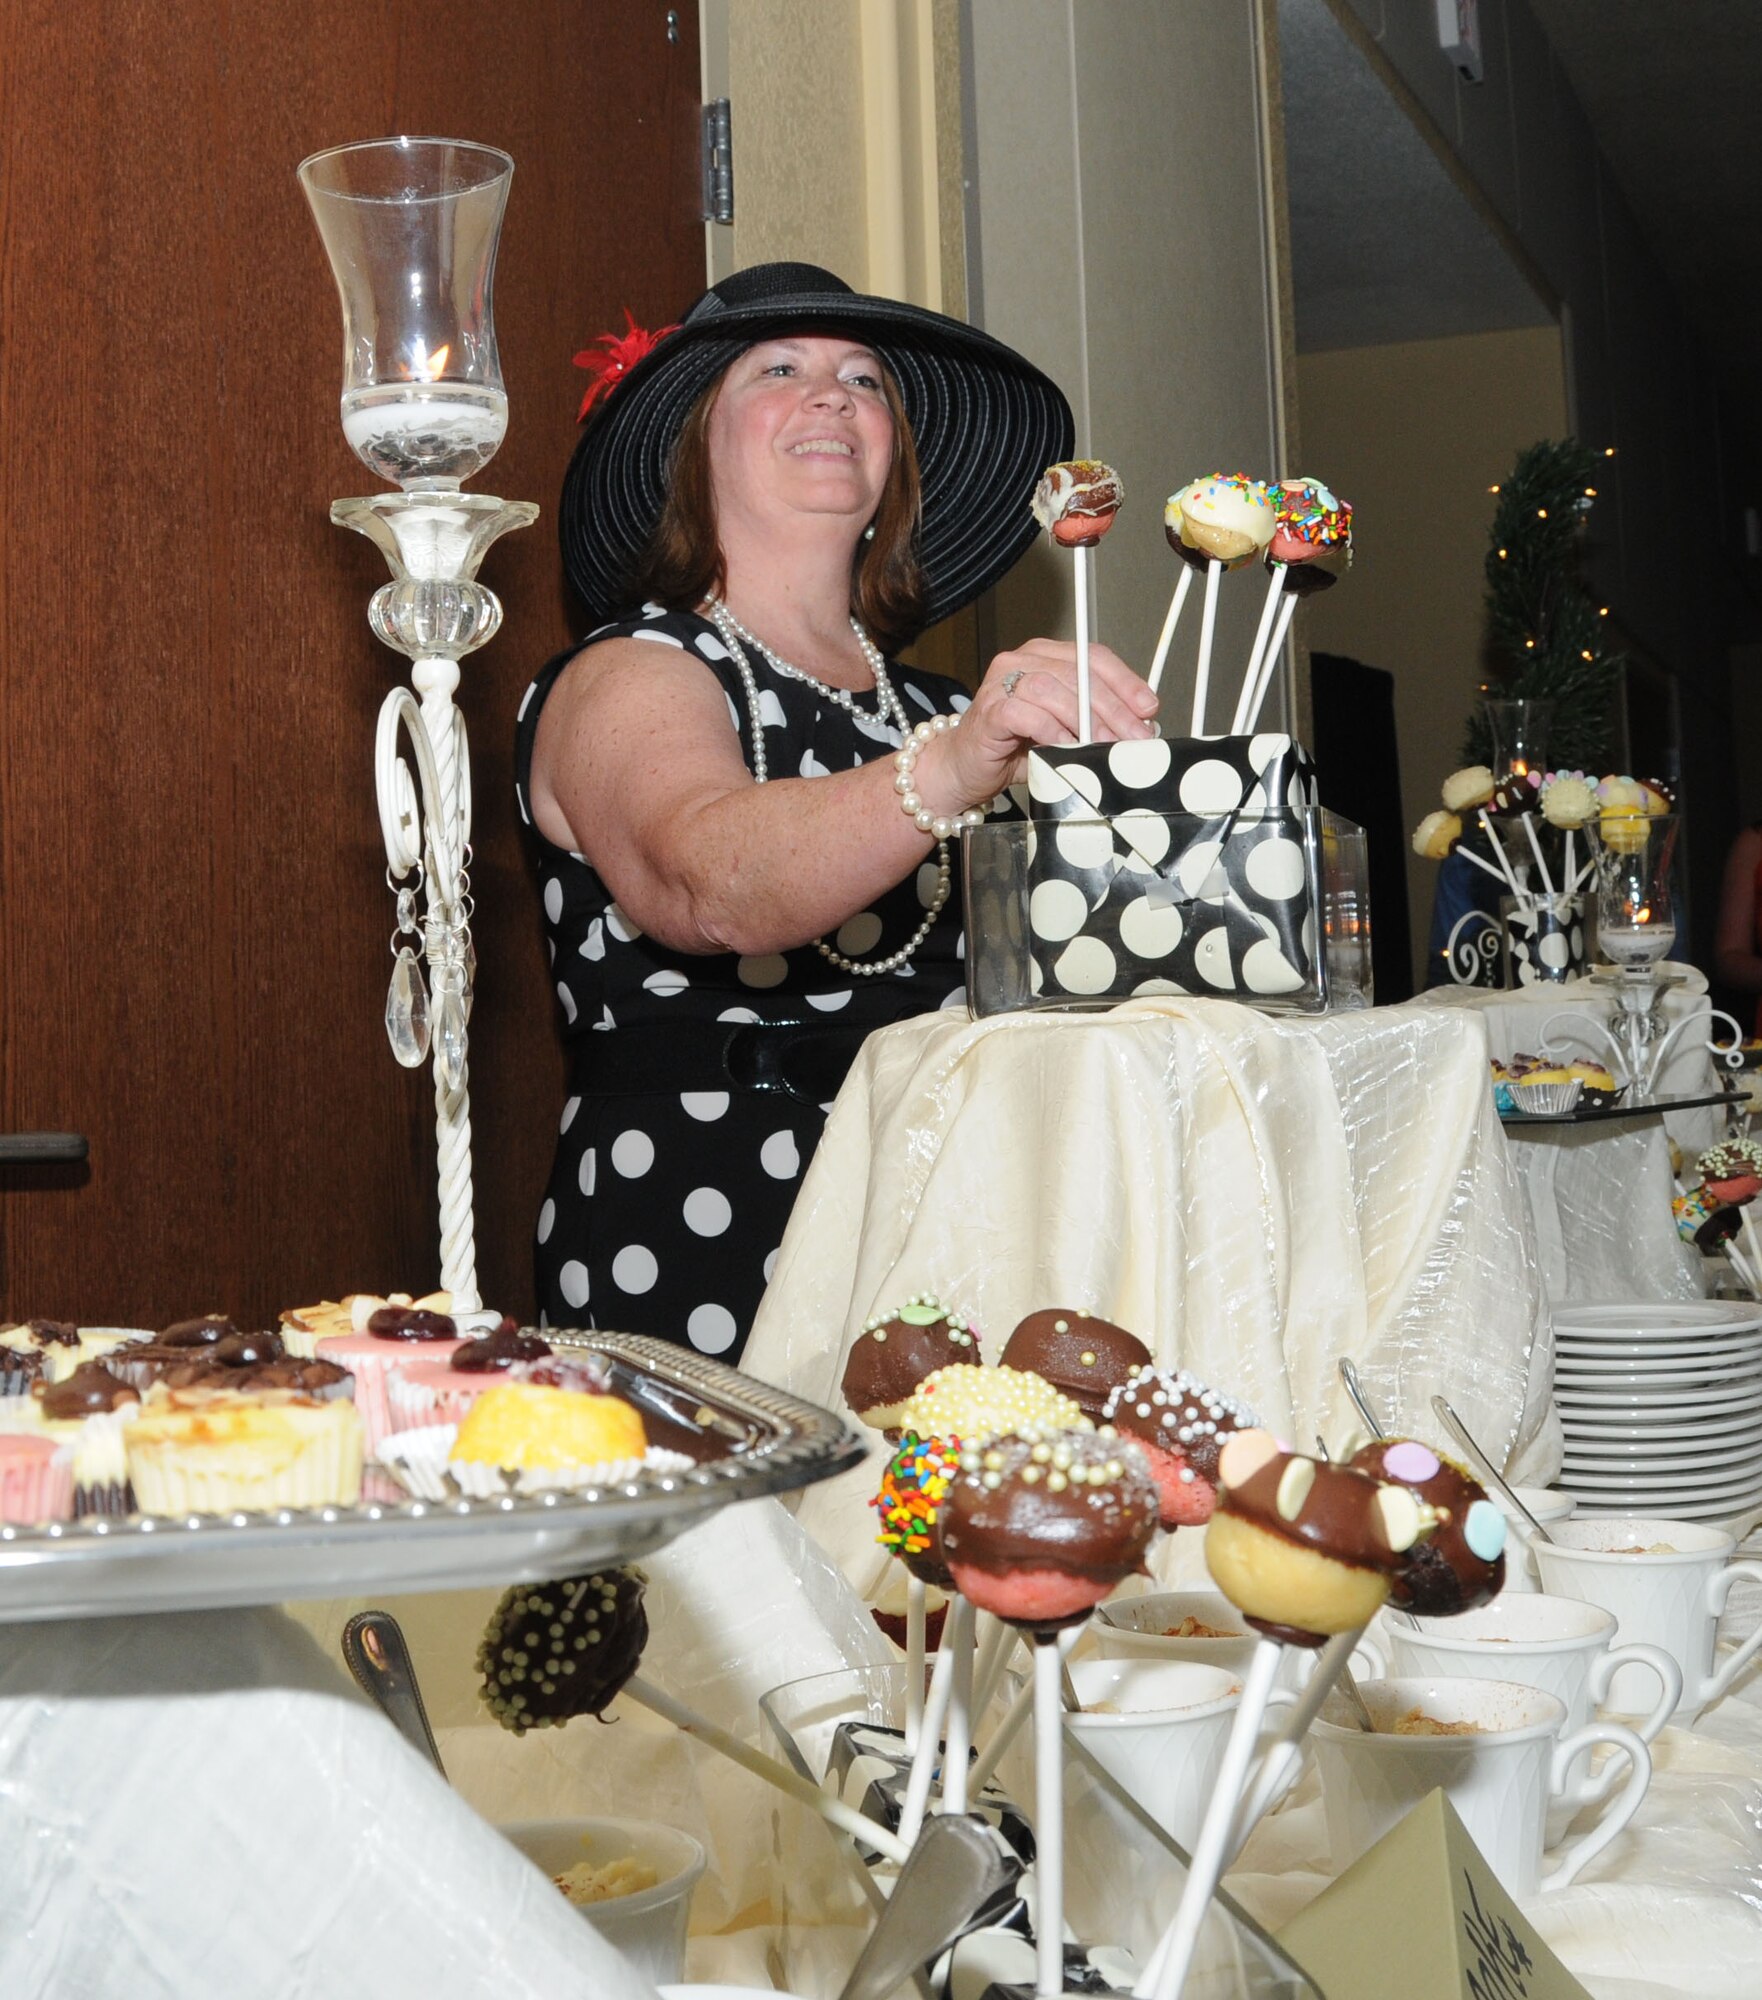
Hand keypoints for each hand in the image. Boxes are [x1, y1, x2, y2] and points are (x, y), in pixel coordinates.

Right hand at [913, 638, 1158, 814]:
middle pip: (1078, 673)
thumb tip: (1141, 726)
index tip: (1149, 707)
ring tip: (1103, 745)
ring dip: (1085, 719)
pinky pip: (1026, 713)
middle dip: (1113, 707)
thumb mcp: (1065, 731)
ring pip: (1053, 689)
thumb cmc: (1014, 750)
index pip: (1093, 657)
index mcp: (1045, 657)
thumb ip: (1096, 721)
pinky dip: (1051, 730)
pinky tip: (1066, 747)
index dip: (1125, 681)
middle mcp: (1022, 661)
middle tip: (1134, 736)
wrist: (963, 770)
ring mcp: (1001, 682)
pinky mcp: (988, 710)